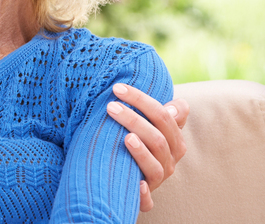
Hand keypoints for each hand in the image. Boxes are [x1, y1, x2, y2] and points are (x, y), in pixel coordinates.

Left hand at [106, 83, 188, 211]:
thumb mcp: (149, 123)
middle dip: (134, 120)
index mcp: (173, 140)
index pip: (164, 116)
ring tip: (126, 138)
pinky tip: (137, 184)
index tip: (117, 88)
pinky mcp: (145, 198)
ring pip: (154, 165)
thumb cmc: (136, 138)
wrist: (126, 172)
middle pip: (158, 139)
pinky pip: (148, 201)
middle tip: (110, 107)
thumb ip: (160, 112)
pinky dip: (143, 194)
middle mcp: (169, 160)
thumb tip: (179, 105)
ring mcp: (157, 179)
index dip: (142, 100)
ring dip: (140, 152)